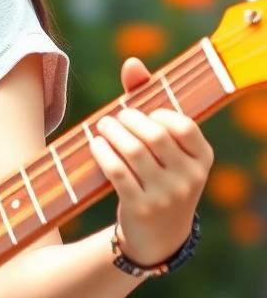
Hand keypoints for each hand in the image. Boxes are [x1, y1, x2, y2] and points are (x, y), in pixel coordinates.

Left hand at [89, 56, 213, 266]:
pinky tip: (95, 144)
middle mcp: (189, 178)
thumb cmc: (159, 176)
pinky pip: (117, 171)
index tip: (143, 114)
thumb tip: (131, 61)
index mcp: (203, 159)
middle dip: (127, 120)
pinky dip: (102, 152)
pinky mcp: (140, 207)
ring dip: (111, 133)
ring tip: (102, 127)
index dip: (158, 114)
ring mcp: (166, 195)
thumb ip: (148, 100)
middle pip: (153, 135)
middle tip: (113, 118)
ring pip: (133, 152)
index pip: (184, 125)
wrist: (158, 236)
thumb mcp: (166, 148)